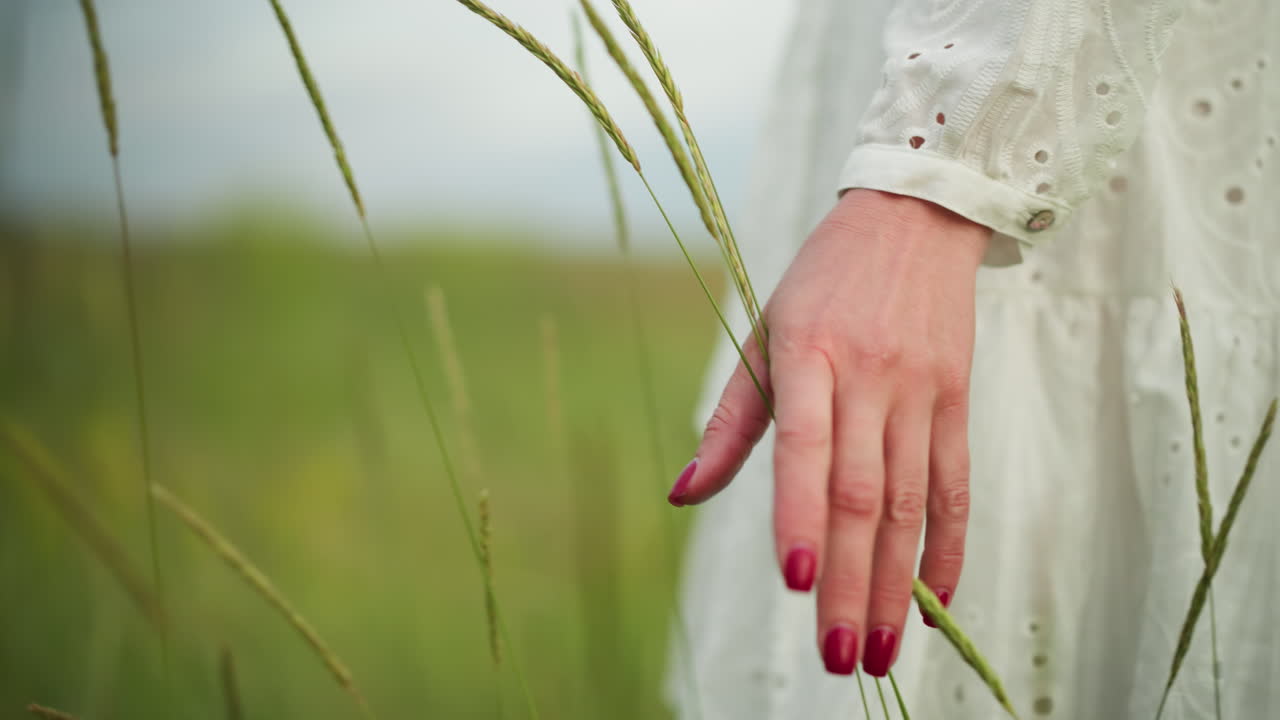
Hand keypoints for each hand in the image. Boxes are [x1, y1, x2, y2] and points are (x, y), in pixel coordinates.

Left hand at [667, 189, 989, 676]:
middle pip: (864, 495)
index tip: (794, 582)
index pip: (806, 448)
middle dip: (848, 581)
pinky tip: (933, 600)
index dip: (800, 516)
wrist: (915, 215)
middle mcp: (870, 375)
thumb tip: (684, 494)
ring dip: (894, 583)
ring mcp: (921, 389)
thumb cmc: (824, 279)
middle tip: (836, 655)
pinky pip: (956, 484)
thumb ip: (731, 420)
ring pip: (912, 503)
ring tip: (878, 648)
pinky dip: (947, 547)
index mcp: (809, 353)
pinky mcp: (957, 398)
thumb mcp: (765, 332)